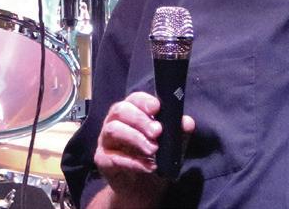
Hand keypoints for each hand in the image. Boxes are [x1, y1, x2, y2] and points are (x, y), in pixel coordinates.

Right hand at [92, 91, 195, 206]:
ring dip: (135, 138)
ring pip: (113, 130)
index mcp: (131, 113)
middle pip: (120, 110)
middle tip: (157, 132)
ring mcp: (105, 141)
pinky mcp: (102, 160)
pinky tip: (148, 167)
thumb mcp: (172, 146)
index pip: (134, 99)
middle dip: (139, 119)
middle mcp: (115, 122)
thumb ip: (178, 133)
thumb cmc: (156, 160)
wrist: (144, 190)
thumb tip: (187, 122)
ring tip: (153, 150)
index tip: (157, 108)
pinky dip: (133, 161)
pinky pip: (113, 156)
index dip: (144, 101)